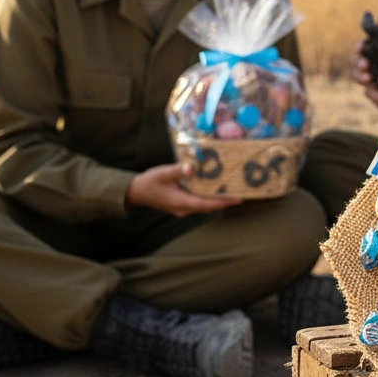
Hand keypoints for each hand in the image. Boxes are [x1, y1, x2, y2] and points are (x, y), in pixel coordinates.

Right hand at [125, 163, 242, 217]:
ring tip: (233, 190)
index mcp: (182, 202)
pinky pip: (199, 202)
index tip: (239, 198)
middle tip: (242, 193)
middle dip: (225, 201)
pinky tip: (215, 188)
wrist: (135, 193)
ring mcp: (183, 208)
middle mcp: (184, 208)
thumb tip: (190, 169)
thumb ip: (177, 171)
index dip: (224, 201)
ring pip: (204, 205)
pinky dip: (208, 197)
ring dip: (218, 199)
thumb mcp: (163, 173)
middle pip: (209, 206)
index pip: (207, 204)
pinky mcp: (181, 204)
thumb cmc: (149, 182)